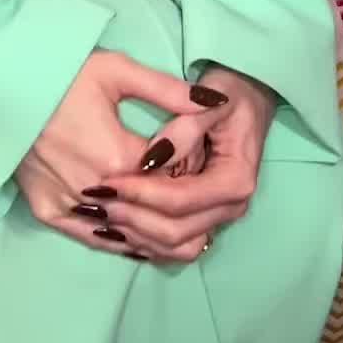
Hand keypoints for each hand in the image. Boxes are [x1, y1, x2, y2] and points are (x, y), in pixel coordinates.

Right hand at [12, 49, 225, 258]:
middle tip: (195, 188)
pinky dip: (123, 241)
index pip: (175, 177)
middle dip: (180, 202)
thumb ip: (170, 91)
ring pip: (129, 236)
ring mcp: (70, 206)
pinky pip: (95, 239)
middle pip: (155, 212)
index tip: (198, 152)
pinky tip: (143, 240)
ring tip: (182, 221)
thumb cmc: (61, 73)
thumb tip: (217, 103)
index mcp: (119, 157)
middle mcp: (97, 192)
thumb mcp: (118, 71)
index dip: (192, 167)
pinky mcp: (48, 212)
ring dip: (157, 231)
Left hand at [87, 66, 278, 265]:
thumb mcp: (210, 101)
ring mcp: (218, 219)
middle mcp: (230, 208)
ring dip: (135, 235)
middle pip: (175, 231)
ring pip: (172, 246)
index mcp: (235, 181)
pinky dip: (144, 241)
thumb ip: (184, 128)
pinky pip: (172, 247)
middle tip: (96, 200)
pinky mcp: (204, 222)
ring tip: (101, 214)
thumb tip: (152, 159)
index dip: (142, 193)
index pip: (181, 199)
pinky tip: (115, 225)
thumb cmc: (227, 95)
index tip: (108, 181)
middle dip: (133, 218)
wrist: (245, 101)